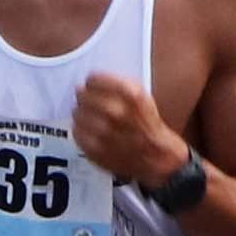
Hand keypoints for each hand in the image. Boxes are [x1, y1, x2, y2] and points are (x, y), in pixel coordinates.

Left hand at [73, 70, 193, 194]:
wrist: (156, 156)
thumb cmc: (147, 125)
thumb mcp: (142, 97)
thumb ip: (119, 84)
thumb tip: (94, 80)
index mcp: (132, 96)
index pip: (95, 80)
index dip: (91, 82)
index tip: (90, 84)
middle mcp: (119, 114)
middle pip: (84, 96)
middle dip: (83, 96)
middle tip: (84, 98)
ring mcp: (107, 134)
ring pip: (79, 115)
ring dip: (80, 113)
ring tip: (85, 114)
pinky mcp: (97, 151)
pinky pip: (78, 134)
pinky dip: (79, 130)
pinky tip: (86, 129)